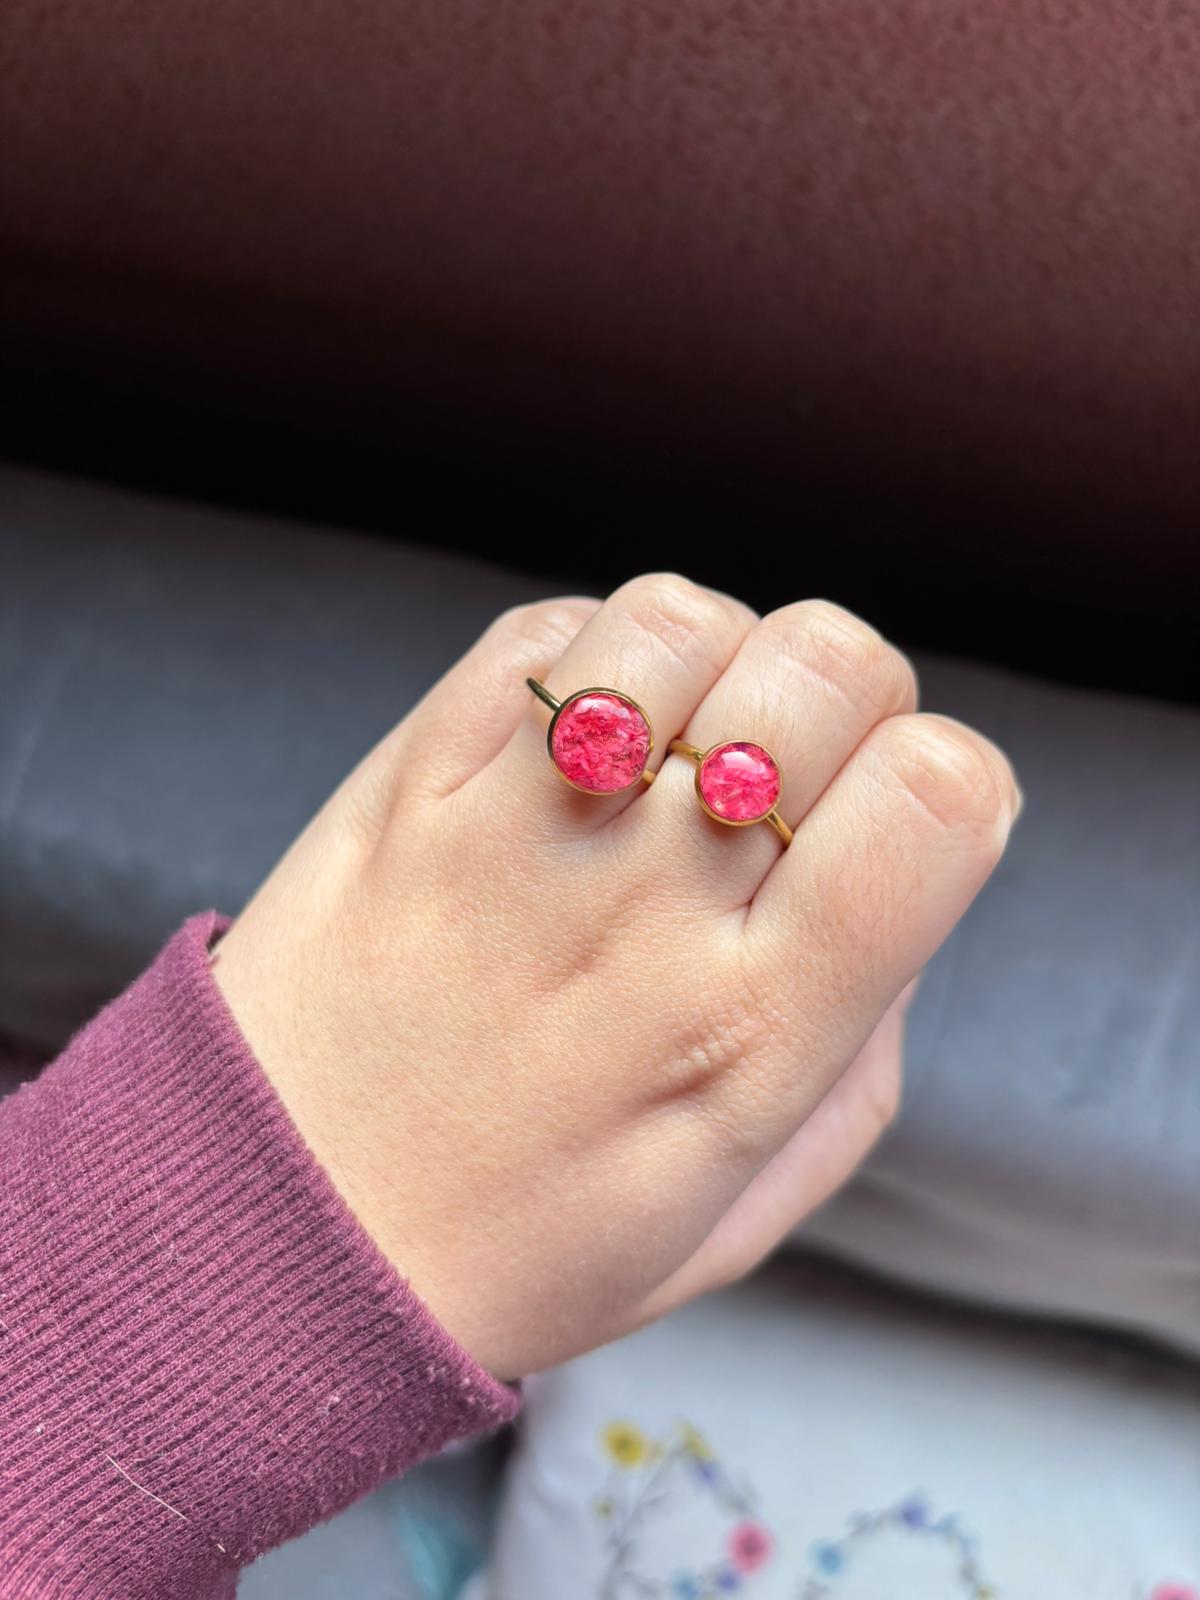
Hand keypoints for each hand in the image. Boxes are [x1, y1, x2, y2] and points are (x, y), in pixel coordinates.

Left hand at [212, 576, 1018, 1378]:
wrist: (275, 1239)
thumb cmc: (519, 1239)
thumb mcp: (742, 1206)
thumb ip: (855, 1051)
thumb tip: (890, 897)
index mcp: (752, 1029)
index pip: (935, 798)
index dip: (945, 774)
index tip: (893, 818)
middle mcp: (643, 908)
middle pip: (826, 666)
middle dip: (839, 698)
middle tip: (777, 779)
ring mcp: (516, 828)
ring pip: (679, 620)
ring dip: (706, 663)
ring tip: (666, 753)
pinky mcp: (411, 778)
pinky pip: (540, 634)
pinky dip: (584, 660)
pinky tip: (571, 747)